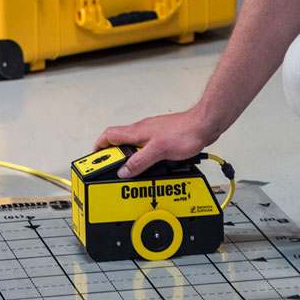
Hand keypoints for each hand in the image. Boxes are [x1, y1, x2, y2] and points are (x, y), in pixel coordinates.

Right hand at [93, 109, 214, 177]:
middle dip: (115, 158)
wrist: (205, 125)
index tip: (94, 159)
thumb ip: (139, 162)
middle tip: (113, 172)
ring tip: (131, 174)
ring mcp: (154, 134)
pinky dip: (145, 159)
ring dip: (131, 160)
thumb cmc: (185, 132)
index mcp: (137, 131)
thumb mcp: (158, 151)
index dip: (99, 147)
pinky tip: (151, 168)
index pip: (109, 135)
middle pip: (121, 143)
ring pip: (135, 147)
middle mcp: (143, 131)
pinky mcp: (164, 138)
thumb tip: (123, 171)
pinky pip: (148, 150)